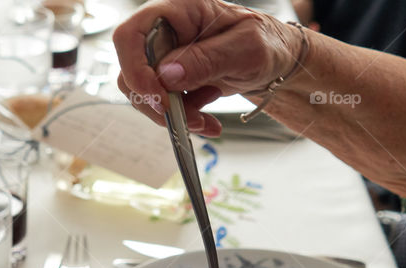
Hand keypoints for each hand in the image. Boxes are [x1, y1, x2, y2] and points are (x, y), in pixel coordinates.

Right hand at [113, 0, 302, 135]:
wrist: (274, 61)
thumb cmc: (266, 43)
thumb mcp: (246, 49)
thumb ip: (207, 59)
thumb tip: (166, 74)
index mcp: (178, 10)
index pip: (131, 35)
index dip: (135, 69)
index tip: (159, 98)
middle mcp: (164, 32)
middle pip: (133, 71)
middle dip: (160, 103)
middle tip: (190, 117)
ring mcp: (165, 58)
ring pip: (144, 95)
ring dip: (173, 115)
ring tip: (205, 119)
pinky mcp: (170, 80)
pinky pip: (161, 105)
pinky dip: (182, 119)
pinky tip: (205, 120)